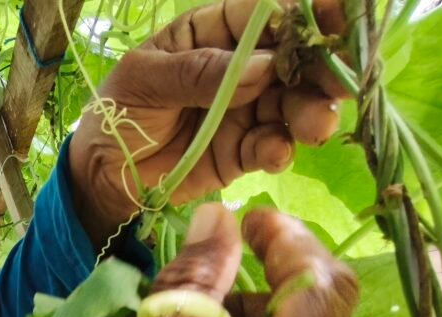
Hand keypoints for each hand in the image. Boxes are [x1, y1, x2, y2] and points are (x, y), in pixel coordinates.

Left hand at [68, 0, 348, 248]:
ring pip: (293, 104)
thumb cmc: (117, 113)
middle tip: (339, 82)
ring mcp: (246, 111)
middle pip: (294, 60)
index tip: (334, 18)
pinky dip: (278, 149)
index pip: (266, 14)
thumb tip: (262, 66)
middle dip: (321, 67)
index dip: (303, 13)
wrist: (102, 176)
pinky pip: (271, 146)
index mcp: (213, 34)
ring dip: (311, 111)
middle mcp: (239, 69)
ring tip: (314, 124)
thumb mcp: (146, 81)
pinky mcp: (244, 152)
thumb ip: (199, 72)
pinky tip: (274, 152)